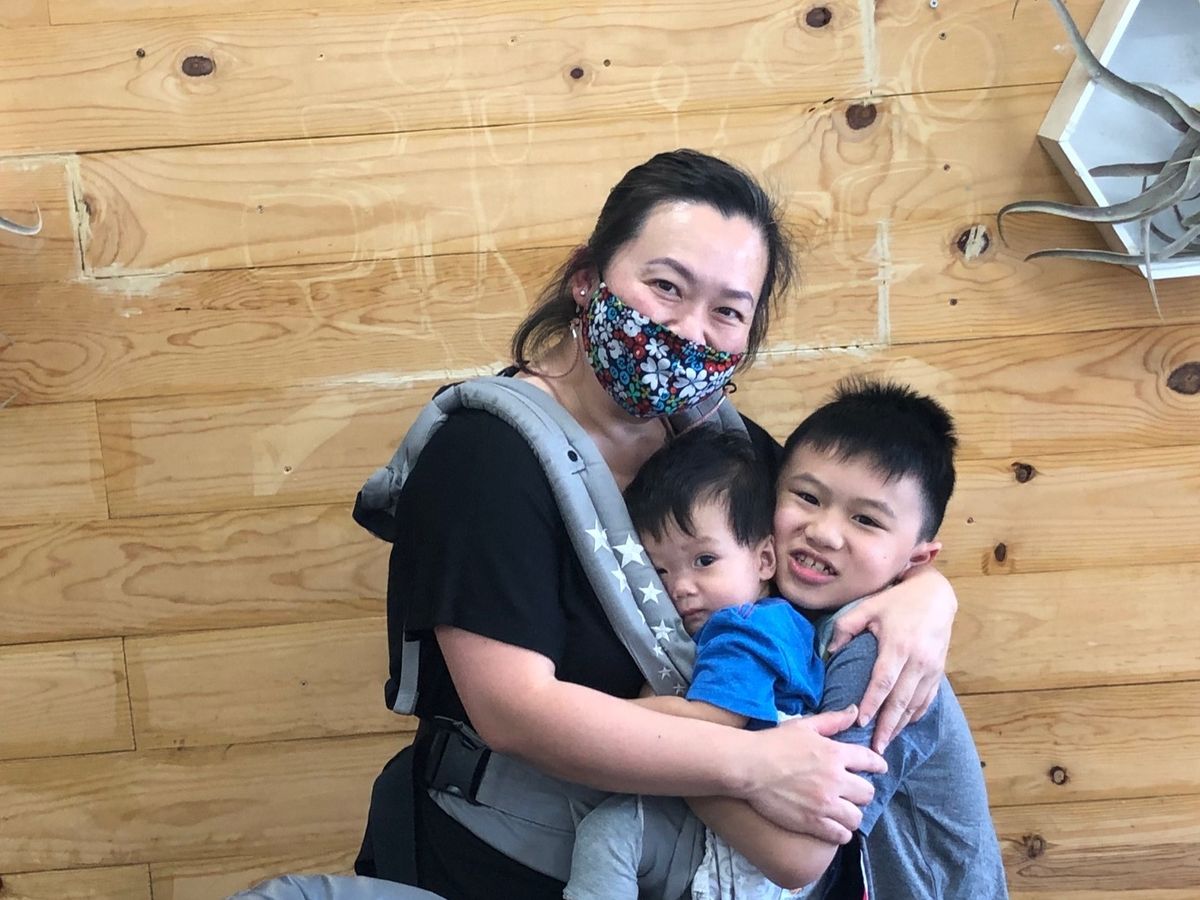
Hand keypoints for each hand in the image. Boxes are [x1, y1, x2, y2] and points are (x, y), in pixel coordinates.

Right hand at [744, 707, 885, 843]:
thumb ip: (833, 720)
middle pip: (867, 793)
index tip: (880, 768)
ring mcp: (825, 803)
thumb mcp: (804, 726)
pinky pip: (841, 835)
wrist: (748, 766)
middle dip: (862, 792)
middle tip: (853, 792)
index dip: (878, 765)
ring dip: (852, 815)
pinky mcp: (813, 822)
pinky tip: (835, 828)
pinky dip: (841, 833)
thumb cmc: (774, 743)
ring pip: (856, 817)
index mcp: (835, 754)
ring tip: (844, 812)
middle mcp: (835, 779)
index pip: (869, 761)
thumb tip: (855, 711)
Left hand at [827, 566, 956, 751]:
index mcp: (898, 646)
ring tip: (886, 743)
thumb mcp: (868, 607)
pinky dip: (915, 715)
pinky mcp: (939, 671)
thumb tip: (829, 651)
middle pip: (901, 700)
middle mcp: (917, 661)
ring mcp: (931, 668)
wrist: (936, 596)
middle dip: (888, 726)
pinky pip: (927, 699)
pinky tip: (904, 725)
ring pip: (915, 704)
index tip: (862, 722)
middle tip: (875, 749)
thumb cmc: (898, 602)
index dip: (872, 703)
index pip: (883, 681)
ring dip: (901, 725)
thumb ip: (846, 627)